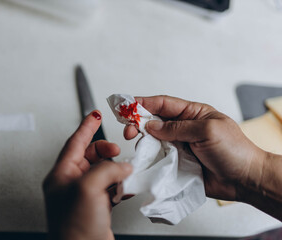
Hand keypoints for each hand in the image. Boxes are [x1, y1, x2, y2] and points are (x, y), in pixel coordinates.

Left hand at [43, 111, 132, 239]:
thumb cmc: (75, 230)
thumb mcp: (87, 189)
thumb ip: (106, 169)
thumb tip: (121, 166)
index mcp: (61, 175)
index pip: (75, 142)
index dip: (87, 126)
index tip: (95, 114)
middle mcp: (70, 184)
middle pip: (90, 156)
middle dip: (106, 151)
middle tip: (117, 151)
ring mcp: (84, 196)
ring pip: (102, 171)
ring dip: (115, 170)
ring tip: (123, 173)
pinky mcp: (97, 206)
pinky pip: (110, 187)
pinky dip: (119, 184)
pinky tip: (125, 187)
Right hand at [124, 95, 265, 200]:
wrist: (244, 180)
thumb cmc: (233, 150)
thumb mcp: (207, 131)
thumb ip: (177, 127)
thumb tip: (151, 126)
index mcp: (192, 113)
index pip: (163, 104)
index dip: (143, 103)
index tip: (126, 105)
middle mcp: (182, 128)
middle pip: (154, 122)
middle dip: (138, 123)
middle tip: (128, 130)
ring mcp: (178, 146)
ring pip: (153, 140)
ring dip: (142, 141)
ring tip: (137, 145)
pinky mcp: (176, 163)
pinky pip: (158, 158)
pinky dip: (148, 158)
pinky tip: (142, 159)